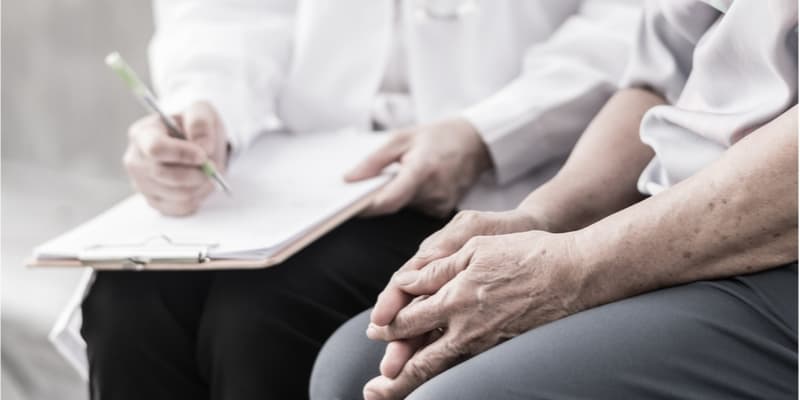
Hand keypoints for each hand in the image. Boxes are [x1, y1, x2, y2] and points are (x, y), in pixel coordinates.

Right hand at [123, 101, 227, 215]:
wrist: (196, 146)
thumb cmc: (194, 127)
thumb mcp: (201, 112)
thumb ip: (201, 123)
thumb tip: (202, 146)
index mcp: (142, 133)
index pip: (156, 148)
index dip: (181, 154)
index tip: (203, 155)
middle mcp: (135, 160)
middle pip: (164, 175)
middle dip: (196, 173)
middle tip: (213, 167)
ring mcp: (142, 183)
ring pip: (176, 194)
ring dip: (201, 186)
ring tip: (209, 173)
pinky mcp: (154, 201)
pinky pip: (180, 207)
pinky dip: (197, 198)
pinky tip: (200, 185)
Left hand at [345, 118, 490, 216]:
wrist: (475, 143)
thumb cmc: (438, 136)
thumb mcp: (402, 138)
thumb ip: (374, 161)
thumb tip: (348, 179)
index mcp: (423, 170)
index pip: (389, 200)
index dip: (366, 206)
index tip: (348, 205)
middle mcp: (434, 191)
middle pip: (393, 204)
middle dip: (377, 196)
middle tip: (369, 183)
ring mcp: (440, 204)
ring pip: (403, 207)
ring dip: (395, 195)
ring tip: (402, 173)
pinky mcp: (443, 211)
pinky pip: (415, 208)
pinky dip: (408, 197)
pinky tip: (416, 182)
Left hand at [368, 209, 546, 383]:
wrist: (574, 274)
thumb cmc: (527, 253)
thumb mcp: (475, 247)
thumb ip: (437, 269)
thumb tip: (404, 281)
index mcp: (455, 298)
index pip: (409, 319)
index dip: (388, 325)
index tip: (374, 329)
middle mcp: (467, 328)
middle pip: (420, 360)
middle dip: (393, 376)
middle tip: (372, 390)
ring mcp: (486, 343)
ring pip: (442, 370)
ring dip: (414, 385)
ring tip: (391, 394)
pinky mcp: (503, 349)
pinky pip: (466, 367)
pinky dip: (445, 377)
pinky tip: (438, 379)